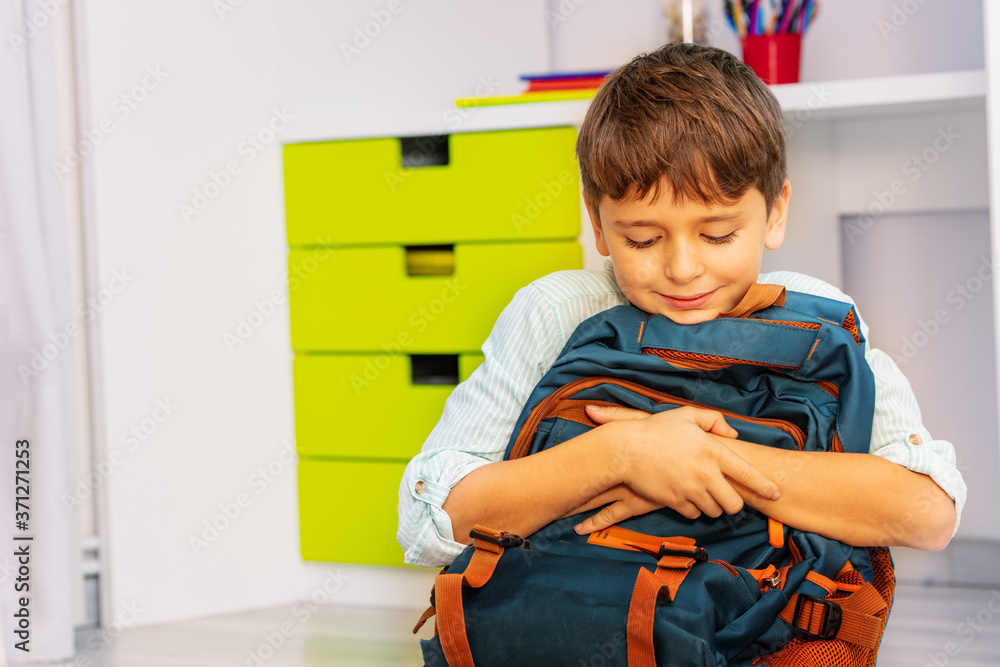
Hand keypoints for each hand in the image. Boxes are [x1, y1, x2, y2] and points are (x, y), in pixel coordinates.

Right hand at [578, 404, 779, 532]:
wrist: (625, 449)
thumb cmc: (656, 430)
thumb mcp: (687, 415)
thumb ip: (714, 420)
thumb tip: (733, 434)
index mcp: (713, 450)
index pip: (748, 474)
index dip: (765, 487)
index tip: (776, 493)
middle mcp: (706, 473)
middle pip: (734, 504)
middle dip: (733, 503)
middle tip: (726, 497)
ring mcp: (690, 490)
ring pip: (714, 511)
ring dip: (712, 506)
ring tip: (703, 494)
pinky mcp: (675, 501)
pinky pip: (693, 514)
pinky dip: (693, 509)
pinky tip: (685, 497)